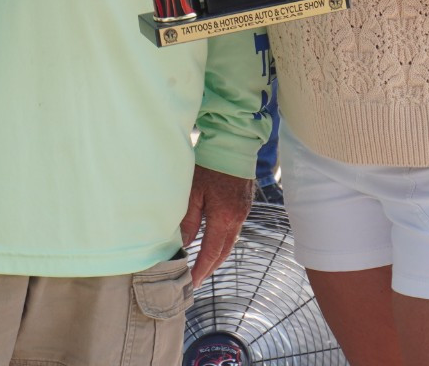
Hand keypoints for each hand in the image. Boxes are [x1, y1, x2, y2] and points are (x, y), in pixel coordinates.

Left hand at [180, 165, 252, 287]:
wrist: (234, 144)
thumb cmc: (209, 164)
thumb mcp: (192, 191)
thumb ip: (189, 220)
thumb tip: (184, 243)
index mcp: (223, 218)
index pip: (210, 252)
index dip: (201, 269)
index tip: (192, 283)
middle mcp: (237, 219)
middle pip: (223, 251)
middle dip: (210, 267)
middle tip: (197, 279)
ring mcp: (243, 212)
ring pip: (230, 242)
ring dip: (217, 255)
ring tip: (203, 265)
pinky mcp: (244, 205)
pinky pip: (234, 230)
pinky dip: (223, 241)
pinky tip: (214, 242)